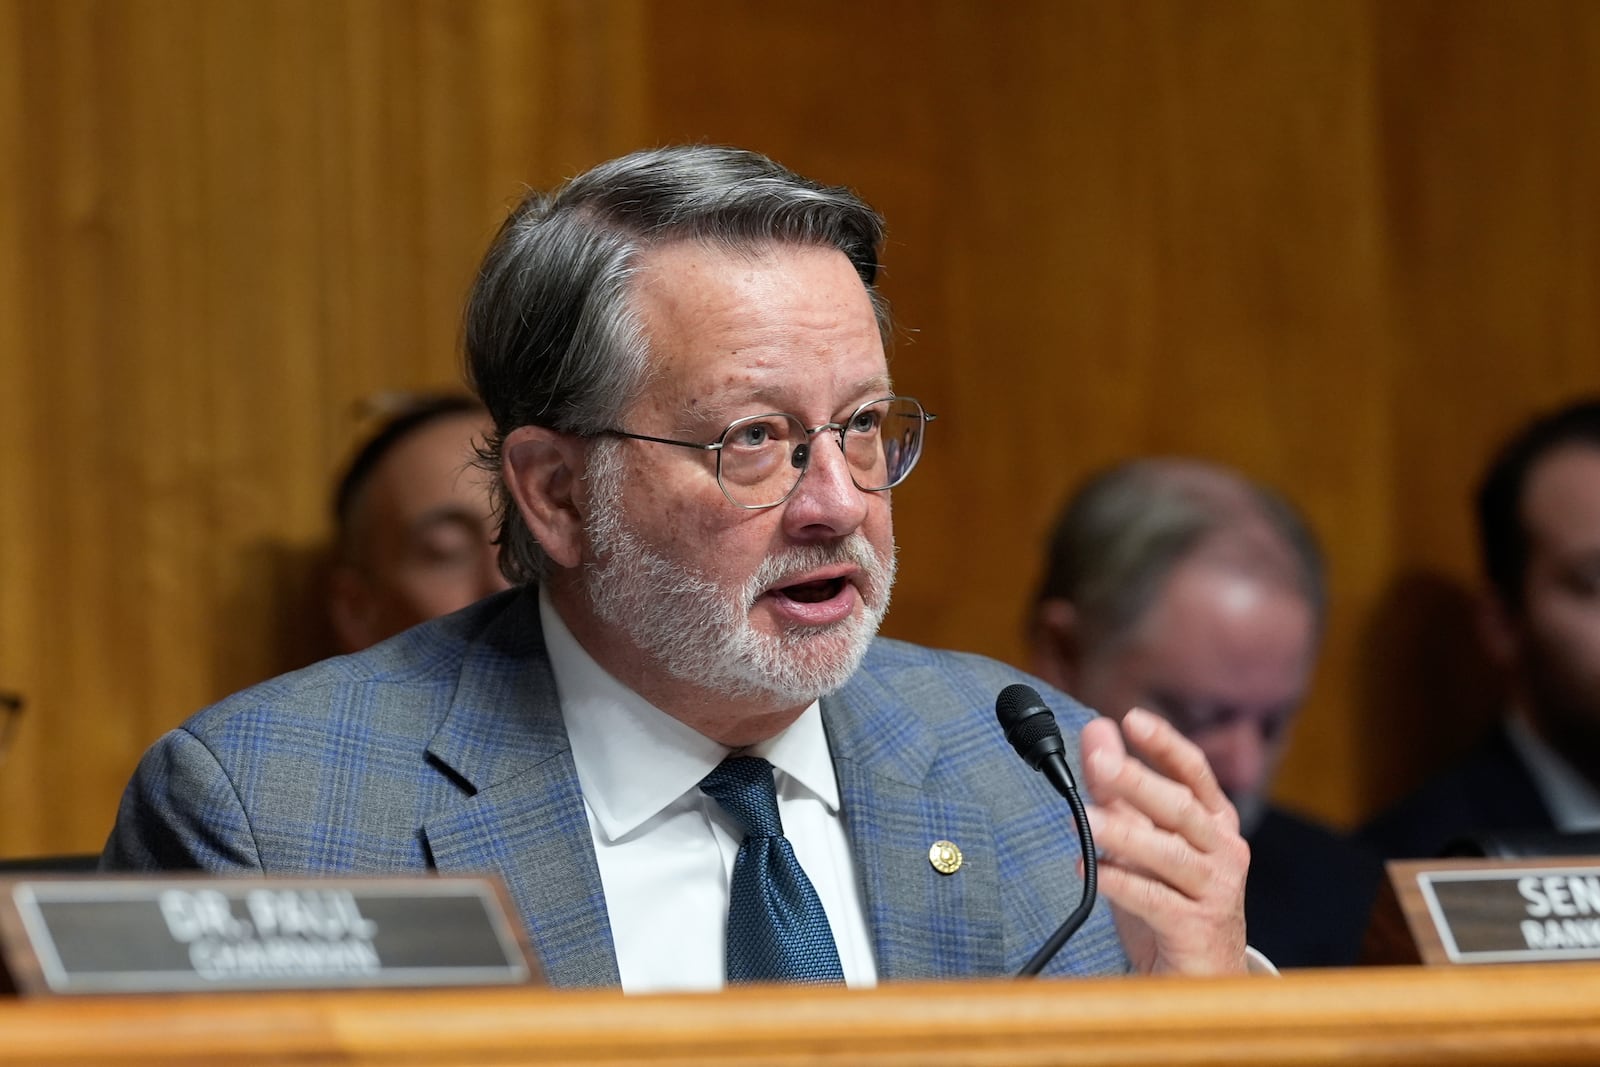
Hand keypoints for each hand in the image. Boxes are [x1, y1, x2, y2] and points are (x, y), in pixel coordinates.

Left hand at [1079, 707, 1248, 974]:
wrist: (1200, 979)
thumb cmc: (1170, 901)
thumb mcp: (1142, 841)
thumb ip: (1120, 789)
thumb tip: (1097, 731)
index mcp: (1214, 822)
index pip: (1194, 773)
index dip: (1165, 744)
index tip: (1132, 719)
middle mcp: (1224, 850)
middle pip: (1181, 807)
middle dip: (1138, 781)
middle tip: (1099, 760)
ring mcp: (1217, 890)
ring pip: (1171, 853)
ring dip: (1124, 833)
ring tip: (1084, 819)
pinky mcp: (1198, 927)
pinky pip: (1156, 899)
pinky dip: (1121, 882)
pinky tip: (1090, 870)